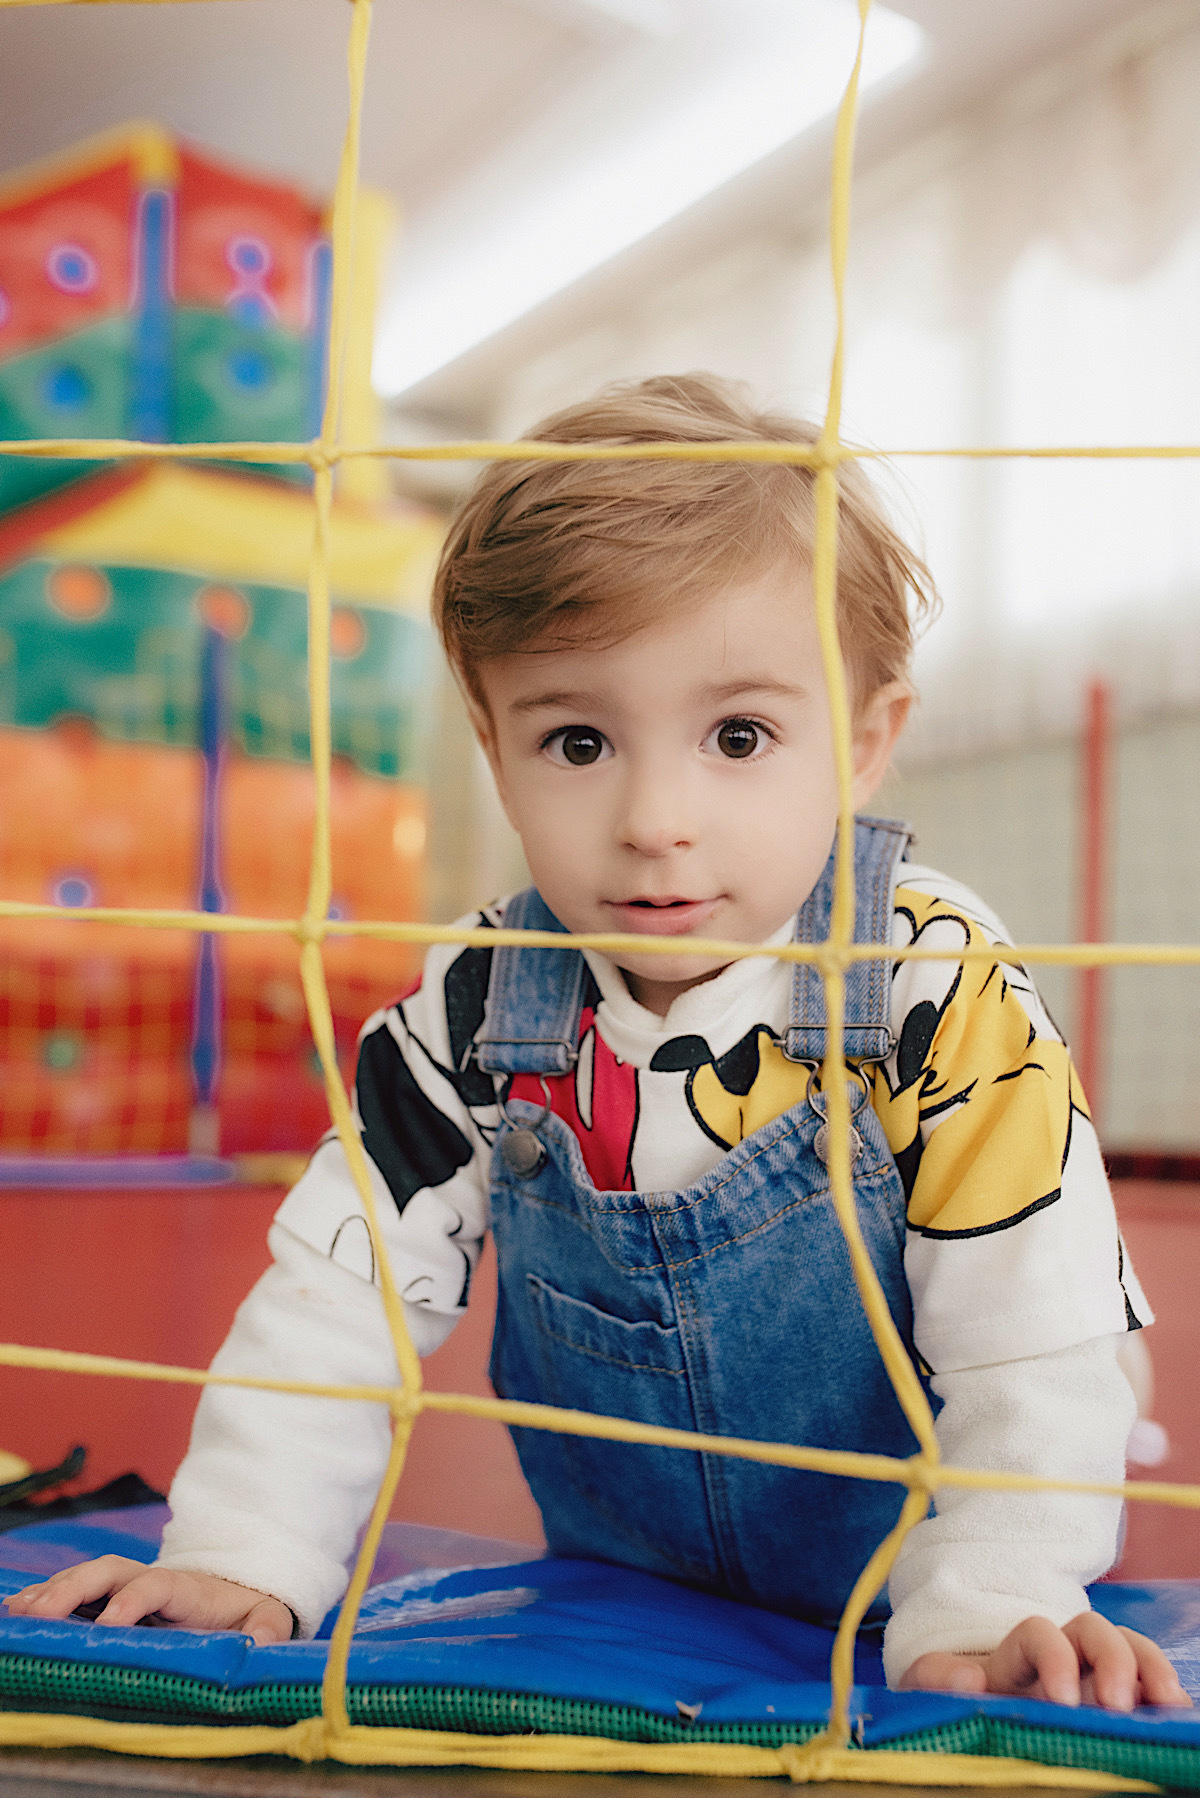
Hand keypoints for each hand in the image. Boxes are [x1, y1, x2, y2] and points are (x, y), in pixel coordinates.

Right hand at [3, 1556, 292, 1645]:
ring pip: (88, 1578)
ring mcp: (131, 1586)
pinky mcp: (115, 1597)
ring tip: (20, 1611)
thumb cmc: (250, 1611)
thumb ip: (268, 1628)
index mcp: (188, 1588)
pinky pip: (79, 1592)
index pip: (156, 1586)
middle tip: (42, 1613)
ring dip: (54, 1591)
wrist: (239, 1590)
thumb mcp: (268, 1619)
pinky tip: (20, 1610)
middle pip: (111, 1572)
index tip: (110, 1624)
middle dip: (76, 1588)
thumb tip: (261, 1645)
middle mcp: (153, 1580)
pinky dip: (49, 1596)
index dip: (133, 1601)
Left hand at [900, 1612, 1191, 1710]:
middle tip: (1117, 1705)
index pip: (1039, 1632)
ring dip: (1149, 1669)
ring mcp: (1090, 1682)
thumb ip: (934, 1676)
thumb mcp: (928, 1688)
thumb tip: (972, 1680)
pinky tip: (1175, 1715)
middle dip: (1111, 1659)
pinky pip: (1145, 1687)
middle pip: (1093, 1631)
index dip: (1055, 1656)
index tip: (1061, 1699)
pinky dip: (1163, 1692)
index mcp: (1016, 1655)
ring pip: (1128, 1650)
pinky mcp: (1110, 1709)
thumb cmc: (951, 1703)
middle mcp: (1061, 1661)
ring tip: (1168, 1704)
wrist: (966, 1726)